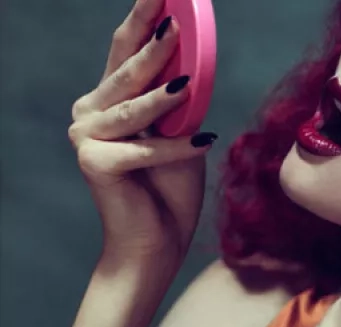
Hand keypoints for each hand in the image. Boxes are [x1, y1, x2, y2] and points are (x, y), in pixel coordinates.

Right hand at [68, 0, 216, 269]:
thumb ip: (180, 98)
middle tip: (177, 21)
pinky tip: (203, 142)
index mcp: (110, 99)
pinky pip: (147, 147)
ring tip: (190, 84)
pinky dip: (178, 148)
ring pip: (135, 106)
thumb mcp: (182, 130)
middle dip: (152, 41)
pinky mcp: (95, 163)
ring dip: (165, 96)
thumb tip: (195, 60)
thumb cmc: (170, 186)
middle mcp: (91, 111)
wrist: (156, 242)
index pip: (126, 49)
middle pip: (127, 69)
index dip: (142, 17)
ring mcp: (87, 136)